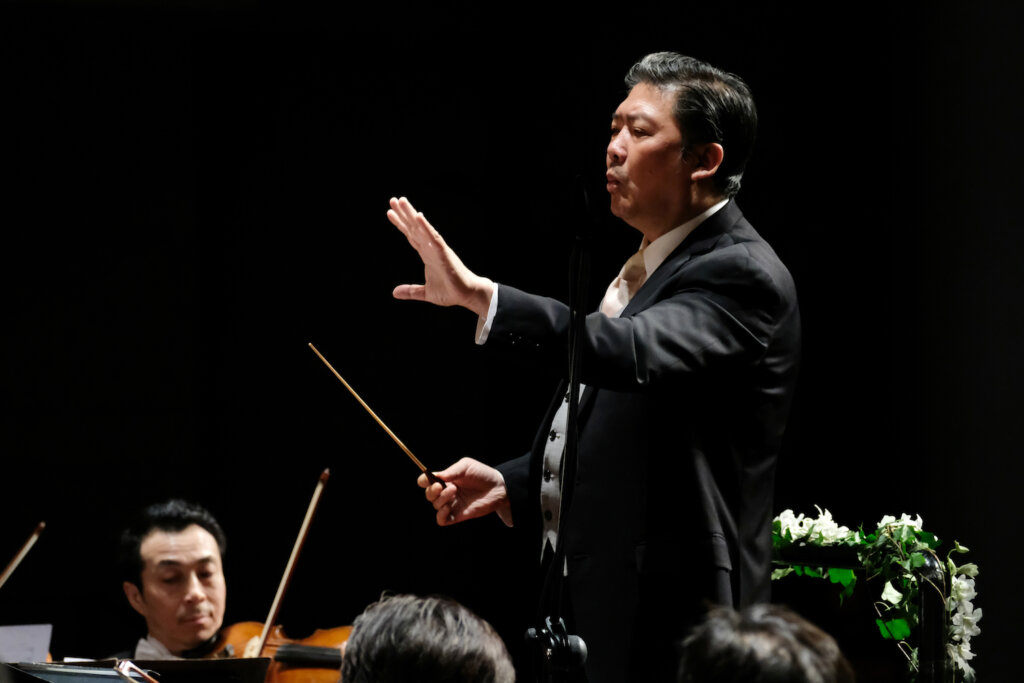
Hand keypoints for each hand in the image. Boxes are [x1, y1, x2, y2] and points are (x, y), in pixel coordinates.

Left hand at [388, 197, 493, 316]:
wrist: (467, 296)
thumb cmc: (450, 292)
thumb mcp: (426, 293)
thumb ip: (411, 291)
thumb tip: (394, 292)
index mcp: (427, 254)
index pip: (411, 236)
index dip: (401, 224)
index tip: (390, 212)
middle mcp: (431, 248)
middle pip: (414, 228)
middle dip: (404, 214)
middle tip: (393, 200)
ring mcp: (437, 249)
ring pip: (422, 228)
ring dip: (412, 214)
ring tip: (401, 201)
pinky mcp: (444, 253)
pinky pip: (433, 237)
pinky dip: (425, 227)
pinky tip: (418, 216)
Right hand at [418, 457, 510, 525]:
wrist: (498, 487)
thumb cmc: (482, 474)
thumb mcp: (466, 466)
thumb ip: (451, 471)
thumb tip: (435, 476)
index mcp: (445, 479)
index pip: (426, 482)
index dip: (424, 480)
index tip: (429, 479)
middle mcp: (446, 492)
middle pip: (429, 494)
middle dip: (432, 491)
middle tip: (442, 486)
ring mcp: (451, 504)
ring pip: (435, 505)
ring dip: (441, 498)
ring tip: (454, 491)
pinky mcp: (457, 515)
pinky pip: (441, 520)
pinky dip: (441, 515)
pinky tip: (448, 507)